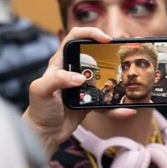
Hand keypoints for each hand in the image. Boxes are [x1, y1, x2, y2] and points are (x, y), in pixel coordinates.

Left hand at [22, 27, 136, 155]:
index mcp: (60, 63)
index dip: (90, 33)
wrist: (43, 134)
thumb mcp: (41, 90)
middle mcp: (72, 71)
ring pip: (104, 78)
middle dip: (109, 53)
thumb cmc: (38, 110)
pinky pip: (107, 102)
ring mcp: (82, 86)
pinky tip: (126, 110)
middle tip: (121, 56)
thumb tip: (79, 78)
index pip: (75, 37)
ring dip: (116, 79)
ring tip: (127, 81)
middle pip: (94, 54)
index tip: (105, 39)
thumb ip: (57, 80)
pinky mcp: (89, 101)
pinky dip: (117, 107)